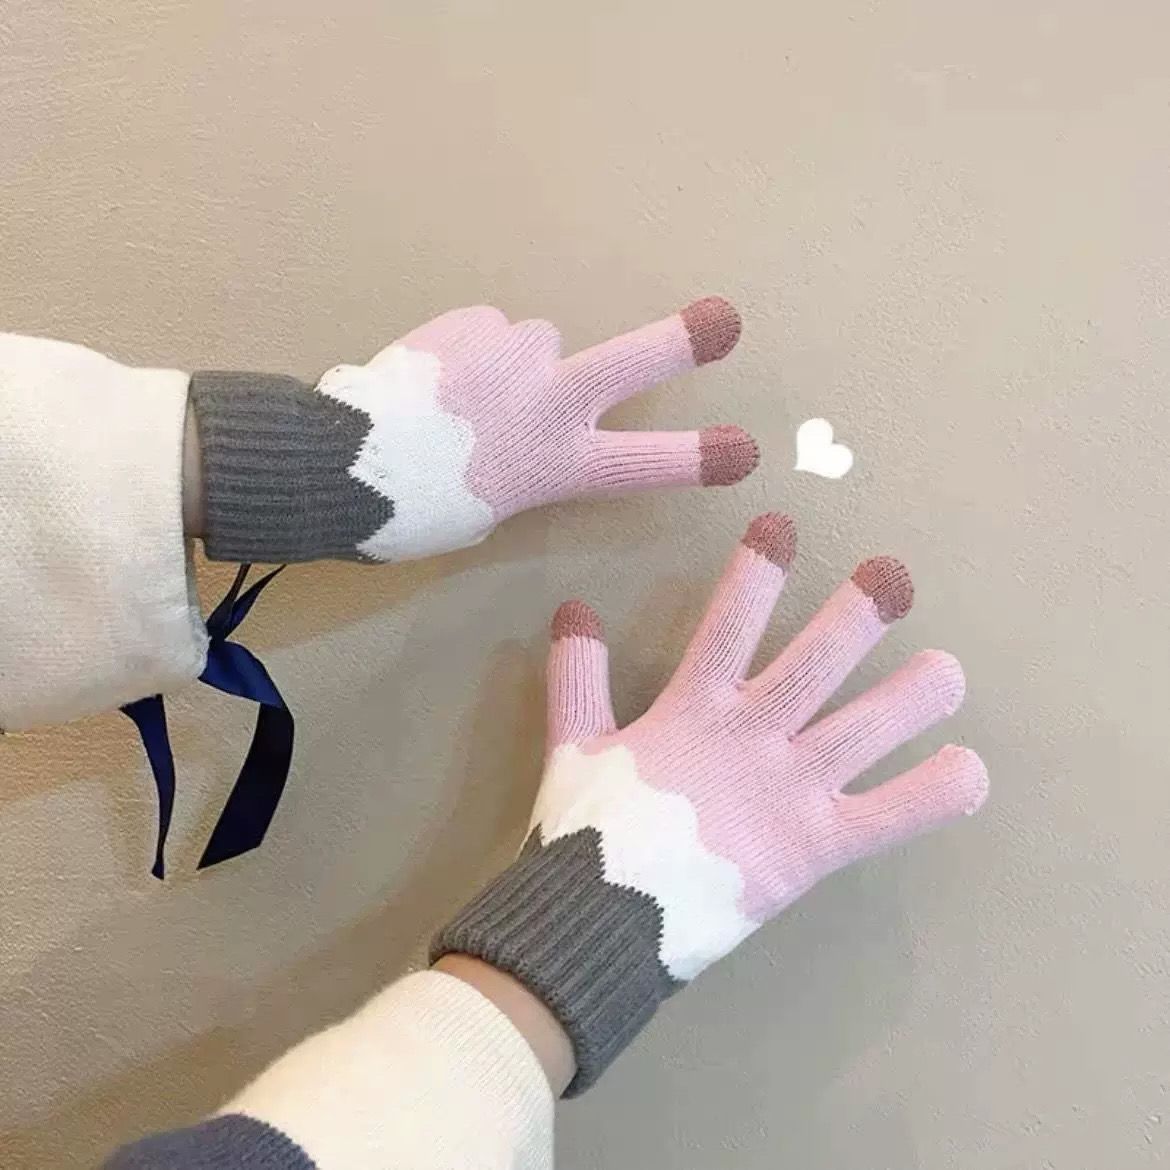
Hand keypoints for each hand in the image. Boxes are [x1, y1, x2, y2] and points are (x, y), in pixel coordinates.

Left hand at [190, 298, 755, 562]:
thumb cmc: (412, 511)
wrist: (341, 462)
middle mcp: (553, 400)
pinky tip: (432, 379)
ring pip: (537, 345)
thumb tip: (520, 427)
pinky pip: (487, 332)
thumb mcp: (487, 511)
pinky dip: (468, 351)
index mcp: (558, 464)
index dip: (700, 458)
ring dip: (512, 364)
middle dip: (683, 342)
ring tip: (457, 401)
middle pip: (636, 361)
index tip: (745, 450)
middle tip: (723, 323)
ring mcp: (518, 352)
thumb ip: (524, 466)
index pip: (647, 465)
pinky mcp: (476, 319)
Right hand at [433, 514, 987, 1092]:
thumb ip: (576, 676)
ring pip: (866, 729)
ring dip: (913, 695)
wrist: (604, 920)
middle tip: (892, 575)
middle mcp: (752, 737)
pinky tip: (970, 769)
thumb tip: (573, 609)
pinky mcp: (816, 845)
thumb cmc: (588, 831)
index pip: (729, 623)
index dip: (755, 573)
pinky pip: (889, 816)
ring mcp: (790, 790)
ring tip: (950, 670)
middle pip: (815, 663)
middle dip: (856, 616)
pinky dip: (934, 794)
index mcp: (694, 710)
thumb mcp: (572, 743)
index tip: (781, 526)